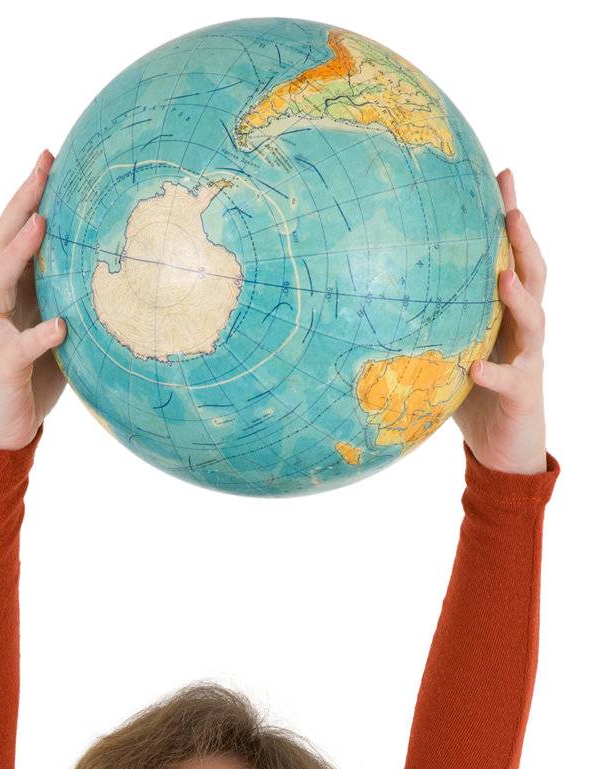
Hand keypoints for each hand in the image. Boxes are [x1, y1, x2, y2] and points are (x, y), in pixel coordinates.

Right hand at [0, 149, 67, 449]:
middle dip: (22, 201)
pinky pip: (22, 346)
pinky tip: (60, 325)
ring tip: (43, 224)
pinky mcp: (1, 364)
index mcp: (13, 289)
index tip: (51, 156)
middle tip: (42, 167)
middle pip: (1, 239)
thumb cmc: (33, 378)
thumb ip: (74, 304)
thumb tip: (127, 279)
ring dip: (20, 250)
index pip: (18, 231)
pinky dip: (40, 334)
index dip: (32, 194)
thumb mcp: (57, 333)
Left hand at [453, 169, 547, 474]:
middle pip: (534, 273)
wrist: (503, 451)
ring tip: (503, 277)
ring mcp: (527, 360)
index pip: (513, 255)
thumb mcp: (451, 351)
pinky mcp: (523, 395)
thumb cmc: (473, 398)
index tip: (501, 175)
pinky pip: (508, 381)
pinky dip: (491, 374)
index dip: (510, 216)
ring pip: (534, 320)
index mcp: (507, 313)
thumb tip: (375, 294)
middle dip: (524, 240)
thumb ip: (432, 323)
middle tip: (511, 207)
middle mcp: (523, 330)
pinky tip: (471, 369)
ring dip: (520, 297)